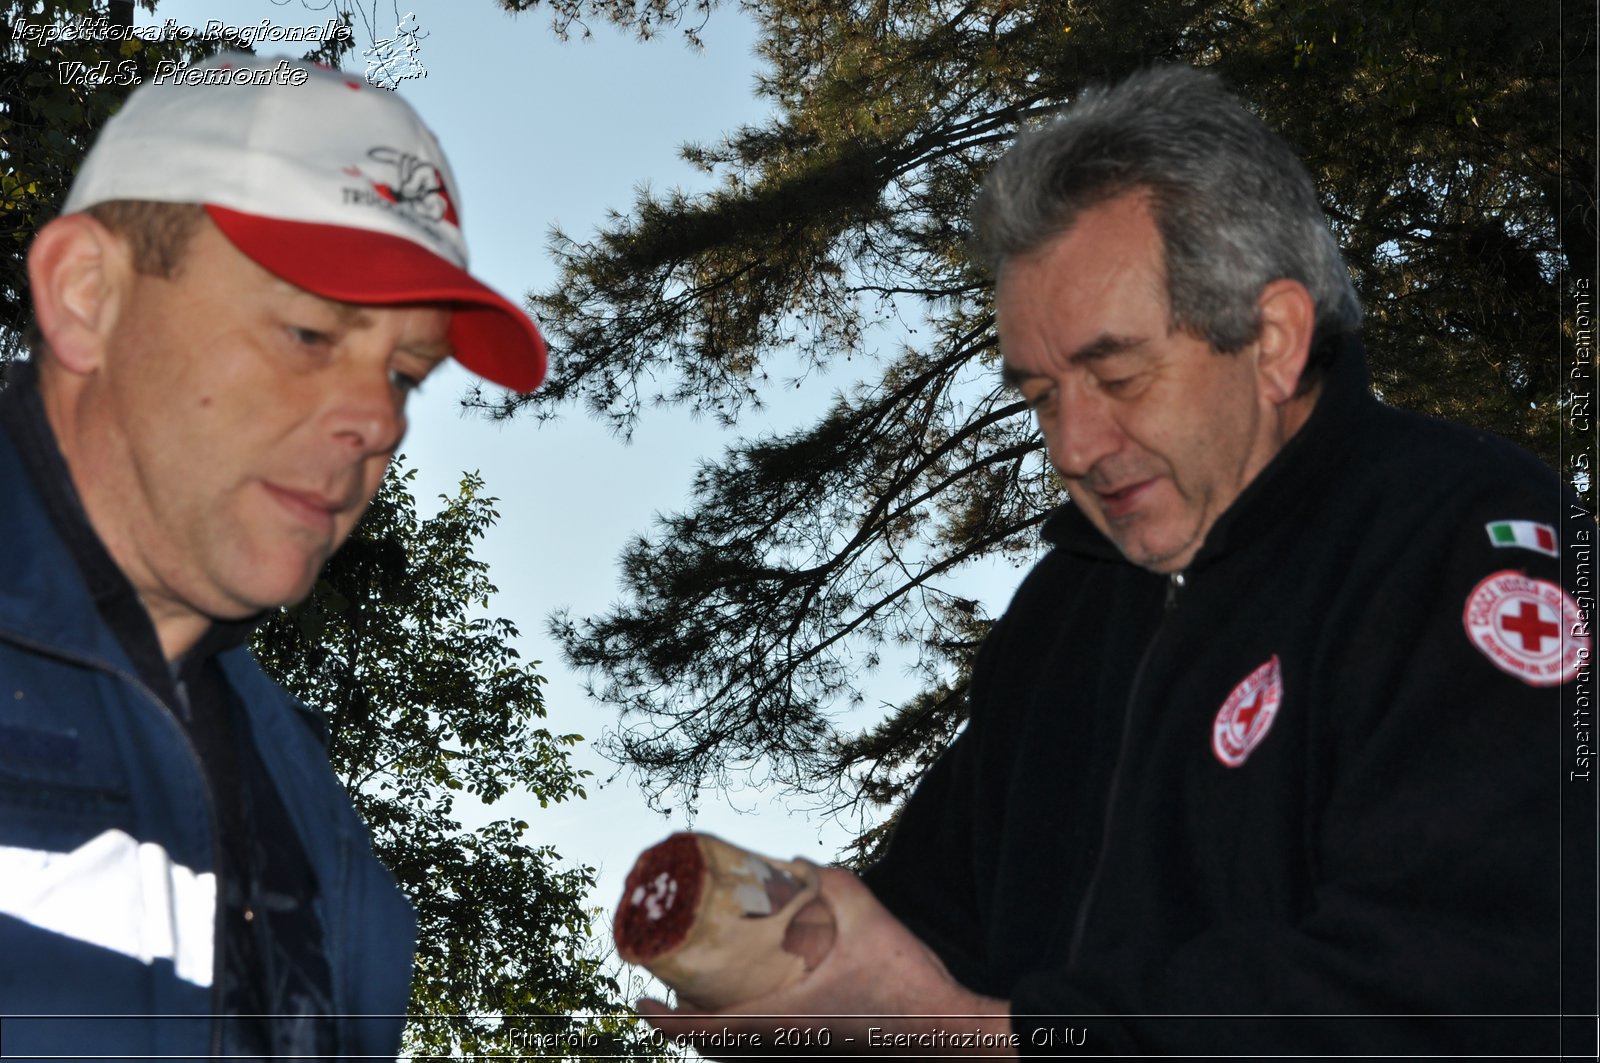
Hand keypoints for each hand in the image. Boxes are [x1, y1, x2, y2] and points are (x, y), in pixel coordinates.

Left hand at [638, 864, 1016, 1056]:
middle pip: (714, 1043)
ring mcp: (802, 1049)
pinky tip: (761, 993)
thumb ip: (832, 882)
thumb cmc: (905, 981)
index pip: (703, 1031)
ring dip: (716, 1023)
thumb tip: (796, 861)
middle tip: (667, 984)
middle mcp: (785, 1042)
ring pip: (741, 1045)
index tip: (638, 999)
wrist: (946, 1030)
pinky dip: (748, 1023)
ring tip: (704, 987)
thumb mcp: (868, 915)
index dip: (662, 1020)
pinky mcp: (820, 1046)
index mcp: (781, 1020)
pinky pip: (769, 1039)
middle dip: (684, 1019)